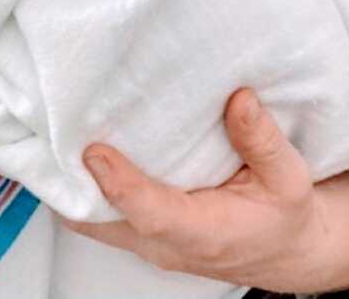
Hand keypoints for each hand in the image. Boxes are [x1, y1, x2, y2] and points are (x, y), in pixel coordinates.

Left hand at [64, 88, 333, 292]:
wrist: (285, 249)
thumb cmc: (283, 214)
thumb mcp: (289, 177)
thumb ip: (263, 140)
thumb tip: (239, 99)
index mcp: (205, 233)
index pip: (152, 214)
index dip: (120, 185)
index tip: (95, 151)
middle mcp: (167, 244)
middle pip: (103, 220)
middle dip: (76, 181)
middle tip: (59, 129)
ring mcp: (149, 243)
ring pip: (92, 221)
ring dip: (74, 182)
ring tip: (61, 129)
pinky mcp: (141, 234)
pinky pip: (98, 216)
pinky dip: (83, 186)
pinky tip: (77, 149)